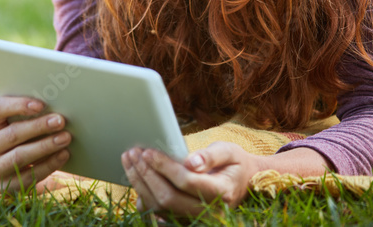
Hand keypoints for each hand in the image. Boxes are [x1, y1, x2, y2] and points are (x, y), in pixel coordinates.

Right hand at [0, 68, 71, 193]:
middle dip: (38, 126)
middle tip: (62, 120)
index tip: (41, 103)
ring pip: (20, 156)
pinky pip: (28, 178)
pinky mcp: (6, 187)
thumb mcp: (16, 110)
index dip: (19, 105)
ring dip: (45, 146)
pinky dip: (49, 166)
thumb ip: (6, 88)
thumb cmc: (22, 127)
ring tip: (66, 137)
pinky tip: (64, 155)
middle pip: (11, 135)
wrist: (24, 163)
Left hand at [121, 142, 258, 215]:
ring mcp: (196, 219)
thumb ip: (211, 155)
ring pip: (160, 209)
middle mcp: (210, 211)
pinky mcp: (185, 220)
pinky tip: (136, 179)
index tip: (148, 152)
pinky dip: (143, 198)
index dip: (164, 167)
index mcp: (222, 192)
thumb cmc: (234, 163)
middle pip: (169, 199)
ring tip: (129, 162)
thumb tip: (191, 162)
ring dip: (140, 185)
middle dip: (147, 175)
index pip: (187, 182)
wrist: (242, 183)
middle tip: (133, 154)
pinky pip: (159, 215)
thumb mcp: (229, 151)